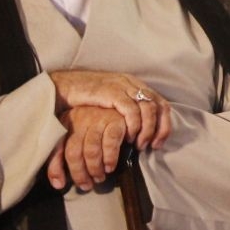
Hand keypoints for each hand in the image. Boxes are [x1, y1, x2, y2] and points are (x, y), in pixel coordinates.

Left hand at [47, 106, 130, 191]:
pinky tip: (110, 167)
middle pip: (74, 152)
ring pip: (91, 150)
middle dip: (79, 173)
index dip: (56, 168)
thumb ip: (63, 157)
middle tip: (86, 185)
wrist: (120, 106)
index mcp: (65, 122)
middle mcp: (79, 119)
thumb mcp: (76, 137)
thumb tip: (58, 184)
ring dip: (95, 169)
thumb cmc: (94, 127)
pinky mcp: (116, 121)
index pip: (56, 148)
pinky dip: (110, 158)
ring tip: (99, 178)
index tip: (60, 185)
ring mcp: (98, 119)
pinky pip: (111, 143)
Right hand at [49, 70, 170, 149]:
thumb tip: (143, 129)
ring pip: (148, 109)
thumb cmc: (88, 98)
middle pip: (158, 106)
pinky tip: (128, 136)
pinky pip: (131, 110)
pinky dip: (134, 125)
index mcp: (135, 85)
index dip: (164, 124)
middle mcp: (133, 84)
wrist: (66, 86)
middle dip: (159, 129)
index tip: (158, 142)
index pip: (161, 104)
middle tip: (152, 146)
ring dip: (147, 130)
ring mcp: (123, 86)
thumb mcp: (113, 101)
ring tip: (139, 144)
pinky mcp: (112, 92)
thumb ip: (128, 110)